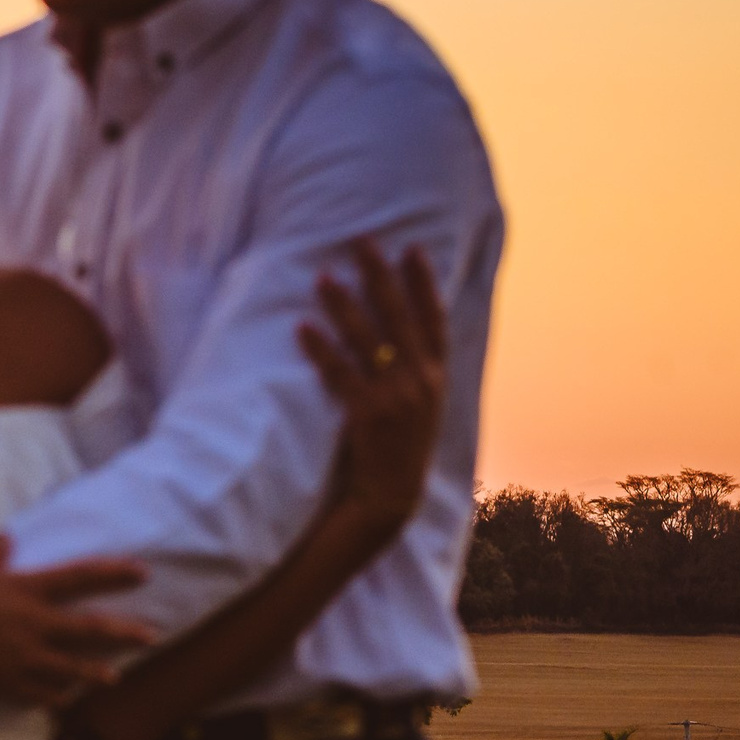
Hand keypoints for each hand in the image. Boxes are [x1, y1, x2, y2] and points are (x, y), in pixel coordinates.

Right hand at [0, 538, 150, 705]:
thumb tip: (6, 540)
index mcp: (25, 589)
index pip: (80, 577)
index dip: (114, 573)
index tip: (142, 572)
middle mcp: (32, 624)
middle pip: (91, 629)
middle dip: (126, 632)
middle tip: (152, 636)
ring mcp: (23, 658)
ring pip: (73, 668)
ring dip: (97, 673)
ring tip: (116, 677)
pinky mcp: (8, 684)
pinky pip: (42, 694)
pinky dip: (57, 696)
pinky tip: (68, 699)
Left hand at [298, 239, 448, 541]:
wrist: (391, 498)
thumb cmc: (399, 447)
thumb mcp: (421, 406)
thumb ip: (414, 370)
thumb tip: (398, 331)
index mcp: (436, 377)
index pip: (434, 320)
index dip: (424, 283)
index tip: (411, 249)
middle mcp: (421, 382)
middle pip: (399, 318)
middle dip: (379, 276)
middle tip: (361, 241)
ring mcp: (396, 398)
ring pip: (368, 340)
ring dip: (344, 305)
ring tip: (323, 276)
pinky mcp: (368, 415)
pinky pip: (340, 374)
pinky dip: (321, 349)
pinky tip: (303, 327)